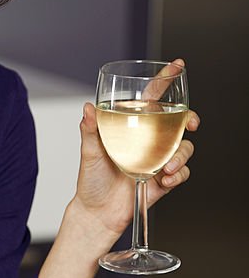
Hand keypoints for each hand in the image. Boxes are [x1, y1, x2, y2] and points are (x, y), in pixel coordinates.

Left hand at [71, 61, 199, 239]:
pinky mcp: (163, 179)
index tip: (177, 65)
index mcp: (131, 125)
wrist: (97, 213)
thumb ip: (90, 129)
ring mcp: (157, 159)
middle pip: (177, 120)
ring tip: (166, 168)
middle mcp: (148, 139)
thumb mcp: (88, 152)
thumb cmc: (92, 180)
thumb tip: (87, 108)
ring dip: (180, 155)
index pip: (152, 97)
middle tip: (190, 122)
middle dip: (189, 118)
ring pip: (183, 147)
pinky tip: (165, 179)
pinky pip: (181, 172)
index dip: (165, 80)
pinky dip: (178, 174)